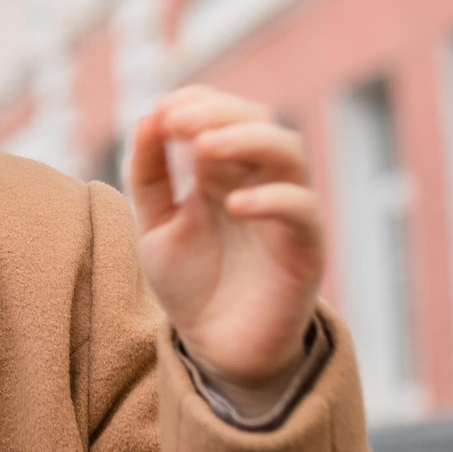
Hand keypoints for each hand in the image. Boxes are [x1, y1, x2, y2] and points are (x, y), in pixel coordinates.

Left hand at [126, 86, 326, 407]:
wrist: (216, 350)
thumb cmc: (191, 284)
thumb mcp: (154, 226)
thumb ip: (149, 175)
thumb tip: (147, 117)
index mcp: (224, 172)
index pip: (224, 113)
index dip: (197, 101)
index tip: (162, 109)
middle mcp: (260, 182)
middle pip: (260, 120)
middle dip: (218, 112)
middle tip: (178, 121)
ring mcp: (285, 212)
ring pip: (289, 152)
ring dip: (248, 139)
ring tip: (205, 147)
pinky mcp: (305, 249)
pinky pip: (303, 211)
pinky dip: (273, 199)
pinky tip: (233, 204)